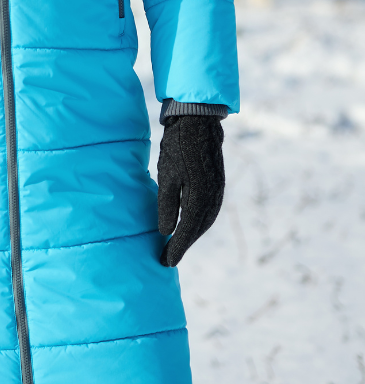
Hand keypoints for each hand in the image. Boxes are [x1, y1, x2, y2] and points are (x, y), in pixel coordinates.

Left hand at [157, 116, 224, 266]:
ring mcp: (218, 191)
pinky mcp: (218, 184)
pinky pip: (210, 211)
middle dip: (183, 245)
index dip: (176, 248)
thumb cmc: (177, 147)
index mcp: (199, 198)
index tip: (165, 262)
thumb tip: (166, 232)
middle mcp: (213, 198)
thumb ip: (167, 205)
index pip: (187, 231)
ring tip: (176, 245)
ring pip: (206, 221)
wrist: (198, 121)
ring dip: (192, 235)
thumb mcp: (166, 175)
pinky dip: (200, 222)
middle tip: (167, 257)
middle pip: (199, 230)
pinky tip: (190, 224)